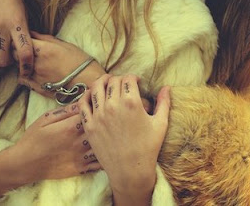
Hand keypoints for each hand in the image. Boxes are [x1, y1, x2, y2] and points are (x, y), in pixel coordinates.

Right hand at [0, 0, 34, 75]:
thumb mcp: (22, 8)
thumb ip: (22, 29)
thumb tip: (24, 50)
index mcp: (17, 21)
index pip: (25, 52)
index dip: (27, 66)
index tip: (26, 71)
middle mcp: (0, 25)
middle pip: (2, 60)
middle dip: (7, 62)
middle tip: (8, 55)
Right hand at [0, 102, 100, 203]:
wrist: (25, 164)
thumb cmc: (33, 139)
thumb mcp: (45, 119)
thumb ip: (66, 111)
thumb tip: (82, 101)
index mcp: (70, 127)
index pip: (93, 111)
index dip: (98, 105)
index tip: (100, 101)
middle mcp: (78, 142)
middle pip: (102, 127)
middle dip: (107, 119)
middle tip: (109, 114)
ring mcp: (81, 156)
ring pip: (104, 145)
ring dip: (108, 137)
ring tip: (111, 131)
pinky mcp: (81, 168)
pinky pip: (99, 163)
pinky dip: (106, 155)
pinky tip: (107, 148)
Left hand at [16, 33, 105, 96]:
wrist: (86, 82)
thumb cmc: (78, 61)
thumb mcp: (64, 44)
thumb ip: (45, 38)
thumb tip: (32, 32)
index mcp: (43, 49)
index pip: (21, 41)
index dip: (21, 39)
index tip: (23, 39)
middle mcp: (36, 63)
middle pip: (15, 54)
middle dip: (17, 50)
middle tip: (24, 49)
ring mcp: (35, 76)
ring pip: (18, 66)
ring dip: (21, 62)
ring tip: (30, 60)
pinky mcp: (36, 87)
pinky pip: (22, 78)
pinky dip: (23, 74)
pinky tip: (31, 72)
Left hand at [80, 75, 170, 205]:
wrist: (130, 171)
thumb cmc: (148, 148)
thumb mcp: (160, 124)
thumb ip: (164, 102)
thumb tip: (166, 87)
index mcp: (132, 103)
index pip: (128, 78)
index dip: (133, 77)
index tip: (136, 82)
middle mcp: (113, 106)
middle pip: (112, 81)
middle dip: (119, 79)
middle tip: (123, 84)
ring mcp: (99, 115)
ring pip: (96, 87)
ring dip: (102, 82)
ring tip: (107, 84)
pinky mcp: (89, 125)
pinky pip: (82, 103)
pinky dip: (86, 95)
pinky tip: (92, 95)